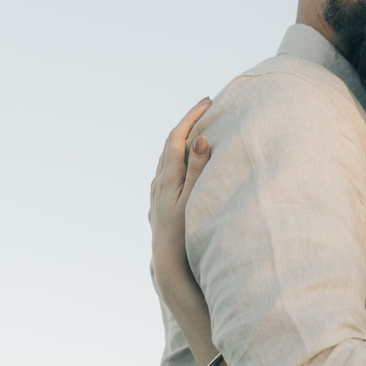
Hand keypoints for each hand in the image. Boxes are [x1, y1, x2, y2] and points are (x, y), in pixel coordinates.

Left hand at [149, 99, 211, 304]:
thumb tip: (199, 138)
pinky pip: (166, 173)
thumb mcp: (193, 199)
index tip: (208, 101)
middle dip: (187, 123)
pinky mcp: (159, 205)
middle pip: (170, 144)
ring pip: (167, 158)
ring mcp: (157, 194)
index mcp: (167, 176)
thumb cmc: (183, 233)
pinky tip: (181, 166)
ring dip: (181, 141)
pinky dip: (176, 160)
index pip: (178, 137)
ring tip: (196, 132)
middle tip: (205, 108)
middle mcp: (159, 182)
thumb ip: (196, 169)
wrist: (167, 264)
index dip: (192, 116)